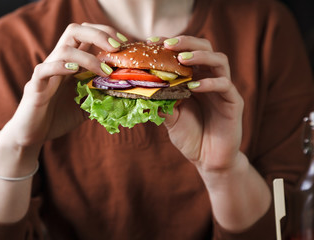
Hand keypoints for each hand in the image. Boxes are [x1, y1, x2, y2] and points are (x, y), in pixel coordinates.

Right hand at [0, 23, 126, 149]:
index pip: (86, 36)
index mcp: (72, 64)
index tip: (123, 43)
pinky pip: (44, 70)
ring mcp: (46, 73)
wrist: (32, 134)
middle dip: (98, 34)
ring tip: (104, 71)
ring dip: (87, 57)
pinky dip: (59, 67)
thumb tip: (126, 96)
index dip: (105, 33)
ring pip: (63, 50)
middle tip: (117, 46)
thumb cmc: (58, 117)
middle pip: (75, 31)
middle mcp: (59, 63)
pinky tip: (74, 71)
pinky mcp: (35, 87)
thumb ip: (101, 97)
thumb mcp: (86, 106)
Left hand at [160, 36, 243, 172]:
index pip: (185, 53)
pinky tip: (194, 87)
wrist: (208, 159)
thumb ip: (161, 102)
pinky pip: (225, 86)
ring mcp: (223, 90)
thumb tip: (142, 90)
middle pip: (205, 48)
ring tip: (182, 58)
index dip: (171, 45)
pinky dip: (210, 83)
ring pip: (219, 61)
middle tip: (168, 44)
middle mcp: (209, 79)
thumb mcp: (170, 118)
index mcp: (194, 79)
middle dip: (187, 42)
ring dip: (200, 56)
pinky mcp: (233, 103)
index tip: (152, 41)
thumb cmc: (190, 136)